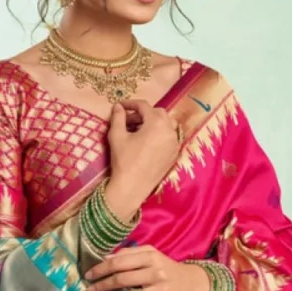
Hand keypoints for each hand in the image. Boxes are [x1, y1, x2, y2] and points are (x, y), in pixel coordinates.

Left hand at [84, 245, 210, 290]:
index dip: (101, 269)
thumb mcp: (151, 253)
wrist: (192, 284)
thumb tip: (105, 258)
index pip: (119, 262)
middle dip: (101, 285)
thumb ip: (129, 253)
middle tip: (88, 290)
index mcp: (151, 257)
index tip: (88, 275)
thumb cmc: (166, 267)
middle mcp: (156, 274)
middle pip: (121, 280)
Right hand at [105, 100, 179, 217]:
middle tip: (129, 121)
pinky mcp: (174, 154)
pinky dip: (160, 134)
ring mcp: (174, 143)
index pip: (144, 106)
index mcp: (156, 123)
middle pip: (158, 113)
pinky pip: (169, 137)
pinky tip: (147, 143)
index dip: (131, 104)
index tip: (120, 107)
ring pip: (166, 124)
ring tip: (139, 131)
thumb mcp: (117, 136)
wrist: (132, 187)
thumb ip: (118, 117)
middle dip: (143, 114)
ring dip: (153, 123)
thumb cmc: (123, 160)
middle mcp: (169, 130)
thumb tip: (118, 106)